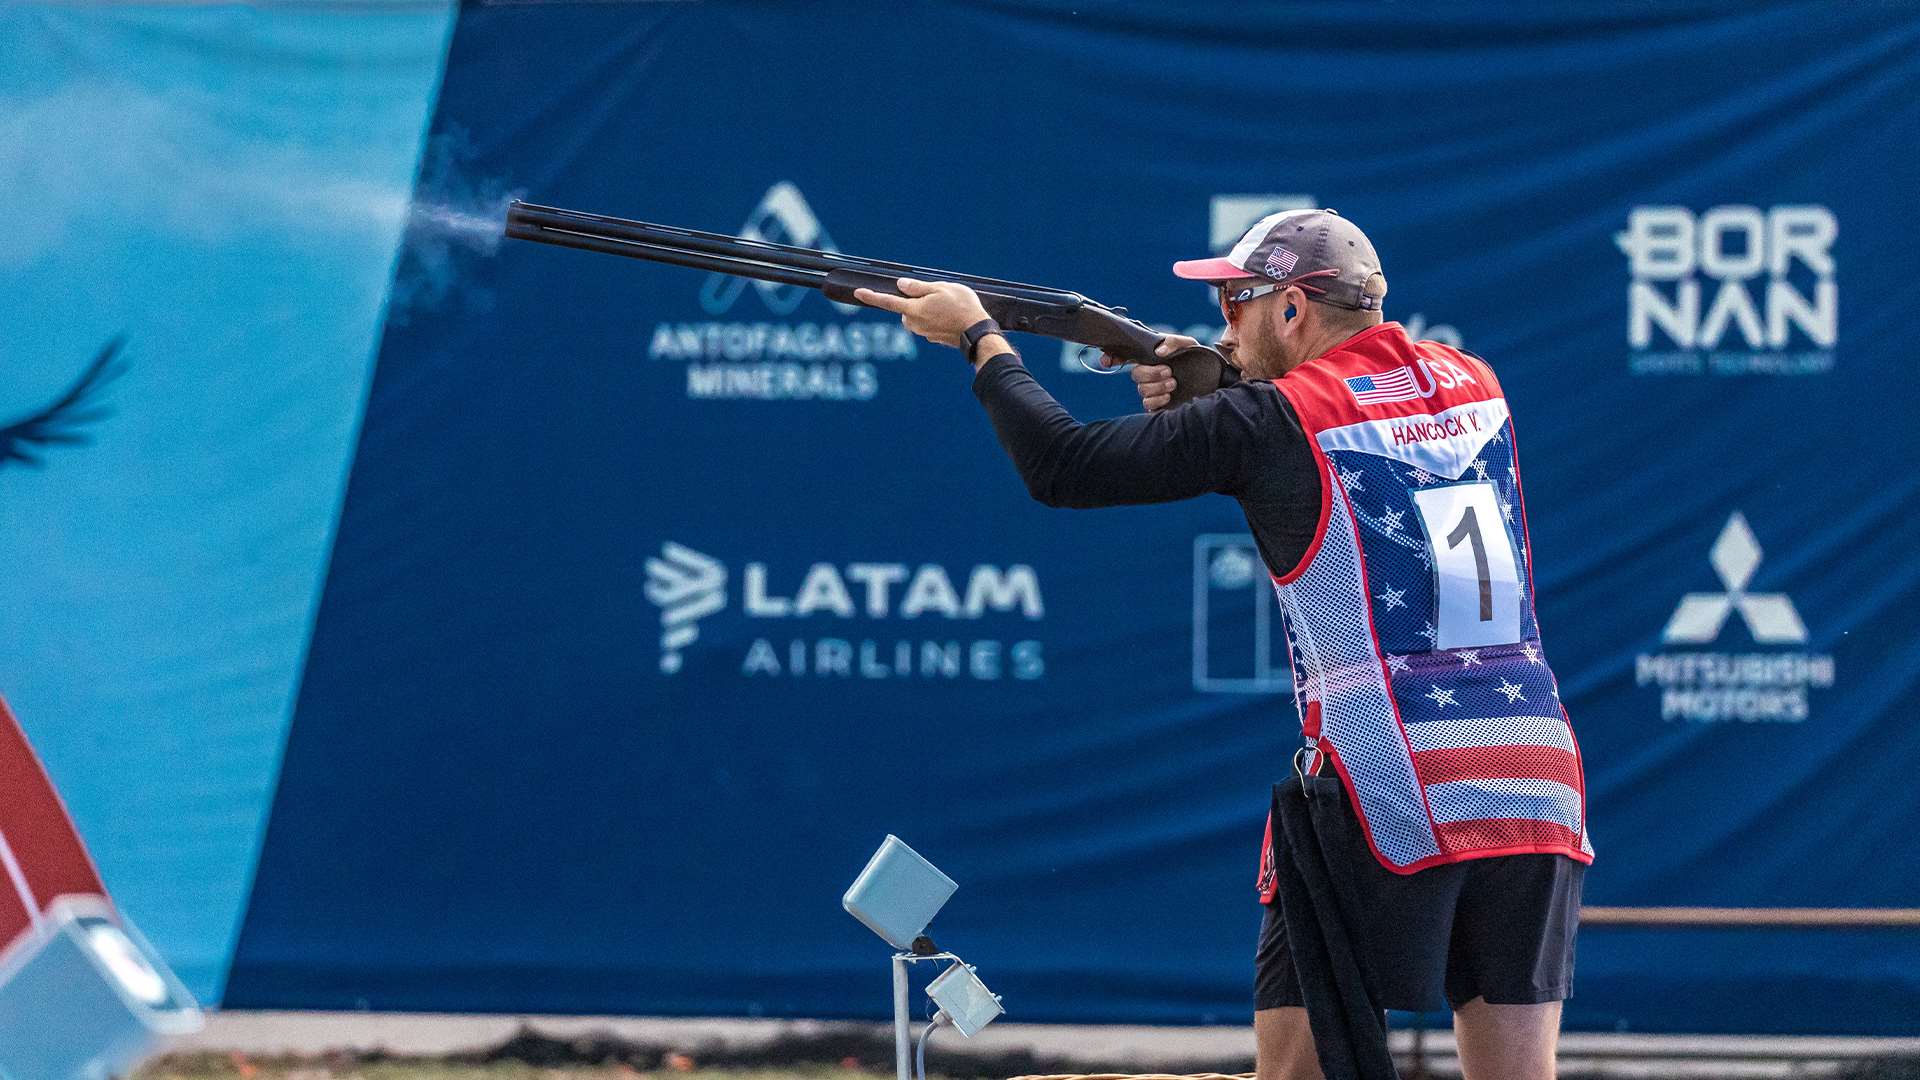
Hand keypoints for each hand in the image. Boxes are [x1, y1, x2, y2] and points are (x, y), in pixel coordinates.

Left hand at [852, 277, 990, 349]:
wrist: (978, 332)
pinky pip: (929, 325)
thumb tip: (900, 286)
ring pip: (917, 317)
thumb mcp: (940, 288)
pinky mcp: (934, 338)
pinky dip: (936, 319)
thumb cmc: (962, 306)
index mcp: (913, 310)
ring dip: (926, 310)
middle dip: (914, 301)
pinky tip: (951, 316)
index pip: (887, 302)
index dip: (871, 297)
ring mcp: (924, 333)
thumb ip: (918, 288)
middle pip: (905, 309)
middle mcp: (915, 324)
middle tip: (935, 294)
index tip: (858, 292)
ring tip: (948, 305)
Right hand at [1099, 333, 1200, 411]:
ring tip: (1174, 383)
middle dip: (1151, 373)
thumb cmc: (1198, 360)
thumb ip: (1173, 342)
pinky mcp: (1158, 404)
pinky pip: (1147, 404)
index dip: (1111, 357)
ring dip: (1157, 386)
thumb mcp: (1188, 345)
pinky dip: (1157, 399)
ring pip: (1142, 390)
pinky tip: (1169, 396)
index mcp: (1151, 357)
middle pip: (1135, 375)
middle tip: (1169, 372)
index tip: (1107, 361)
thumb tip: (1158, 352)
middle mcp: (1149, 373)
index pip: (1125, 356)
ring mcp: (1152, 389)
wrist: (1212, 381)